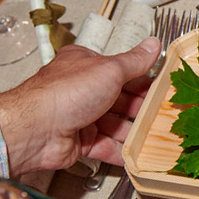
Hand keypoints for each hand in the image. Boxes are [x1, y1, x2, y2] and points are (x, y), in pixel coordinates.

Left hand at [0, 38, 160, 176]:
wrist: (34, 131)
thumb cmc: (64, 93)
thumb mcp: (109, 70)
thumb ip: (135, 61)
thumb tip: (153, 45)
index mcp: (87, 66)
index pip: (122, 70)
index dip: (143, 79)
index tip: (163, 87)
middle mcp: (82, 90)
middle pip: (121, 99)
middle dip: (142, 108)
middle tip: (164, 114)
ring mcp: (80, 116)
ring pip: (115, 124)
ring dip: (134, 130)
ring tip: (155, 135)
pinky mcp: (79, 142)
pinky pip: (105, 146)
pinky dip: (121, 150)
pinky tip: (136, 152)